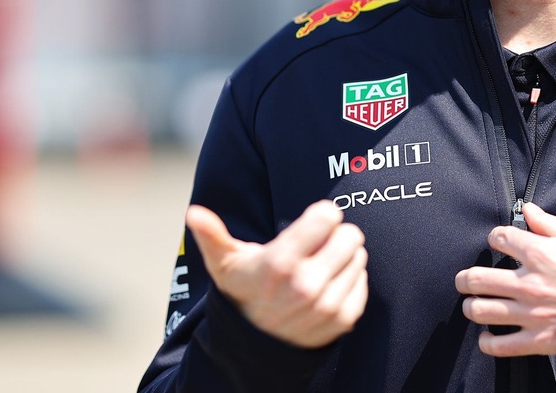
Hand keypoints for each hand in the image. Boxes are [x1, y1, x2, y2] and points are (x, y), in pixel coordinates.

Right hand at [186, 200, 367, 347]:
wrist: (254, 343)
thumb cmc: (243, 291)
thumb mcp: (225, 262)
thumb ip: (212, 234)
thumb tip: (193, 213)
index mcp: (280, 263)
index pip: (328, 217)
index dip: (321, 215)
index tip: (312, 223)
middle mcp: (305, 286)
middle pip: (350, 235)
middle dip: (336, 235)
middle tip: (319, 246)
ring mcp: (325, 306)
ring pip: (359, 257)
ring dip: (345, 256)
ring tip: (321, 265)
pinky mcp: (341, 320)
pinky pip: (362, 282)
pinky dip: (351, 279)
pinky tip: (331, 282)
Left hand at [454, 203, 555, 356]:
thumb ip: (550, 224)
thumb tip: (529, 209)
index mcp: (540, 254)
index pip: (500, 238)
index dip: (495, 237)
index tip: (498, 241)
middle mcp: (529, 283)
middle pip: (477, 278)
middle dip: (466, 278)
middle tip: (465, 279)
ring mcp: (531, 314)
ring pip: (481, 311)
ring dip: (471, 307)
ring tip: (472, 304)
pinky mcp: (539, 340)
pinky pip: (501, 346)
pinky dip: (488, 343)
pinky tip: (487, 336)